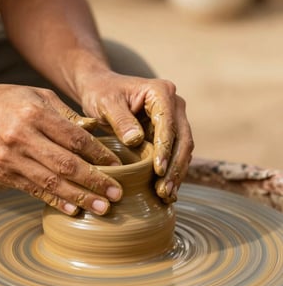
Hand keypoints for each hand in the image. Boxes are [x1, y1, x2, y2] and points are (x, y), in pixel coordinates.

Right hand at [0, 84, 122, 214]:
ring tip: (102, 208)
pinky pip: (33, 190)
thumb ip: (66, 114)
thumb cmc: (5, 100)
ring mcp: (11, 159)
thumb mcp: (37, 95)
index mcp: (35, 114)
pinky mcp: (3, 175)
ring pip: (52, 182)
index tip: (118, 166)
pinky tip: (73, 210)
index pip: (76, 139)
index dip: (100, 154)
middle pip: (67, 164)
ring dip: (79, 197)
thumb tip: (94, 131)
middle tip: (117, 194)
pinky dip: (54, 201)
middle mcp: (23, 138)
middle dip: (95, 181)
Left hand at [80, 71, 193, 202]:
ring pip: (183, 149)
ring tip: (165, 195)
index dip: (165, 148)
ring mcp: (173, 119)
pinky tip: (167, 191)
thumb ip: (120, 119)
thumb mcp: (106, 103)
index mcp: (160, 92)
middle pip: (183, 139)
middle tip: (163, 190)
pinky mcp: (168, 133)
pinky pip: (175, 154)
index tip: (159, 170)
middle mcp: (173, 105)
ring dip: (176, 173)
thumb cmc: (102, 93)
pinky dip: (172, 172)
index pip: (168, 123)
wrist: (102, 90)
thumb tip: (136, 140)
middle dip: (174, 167)